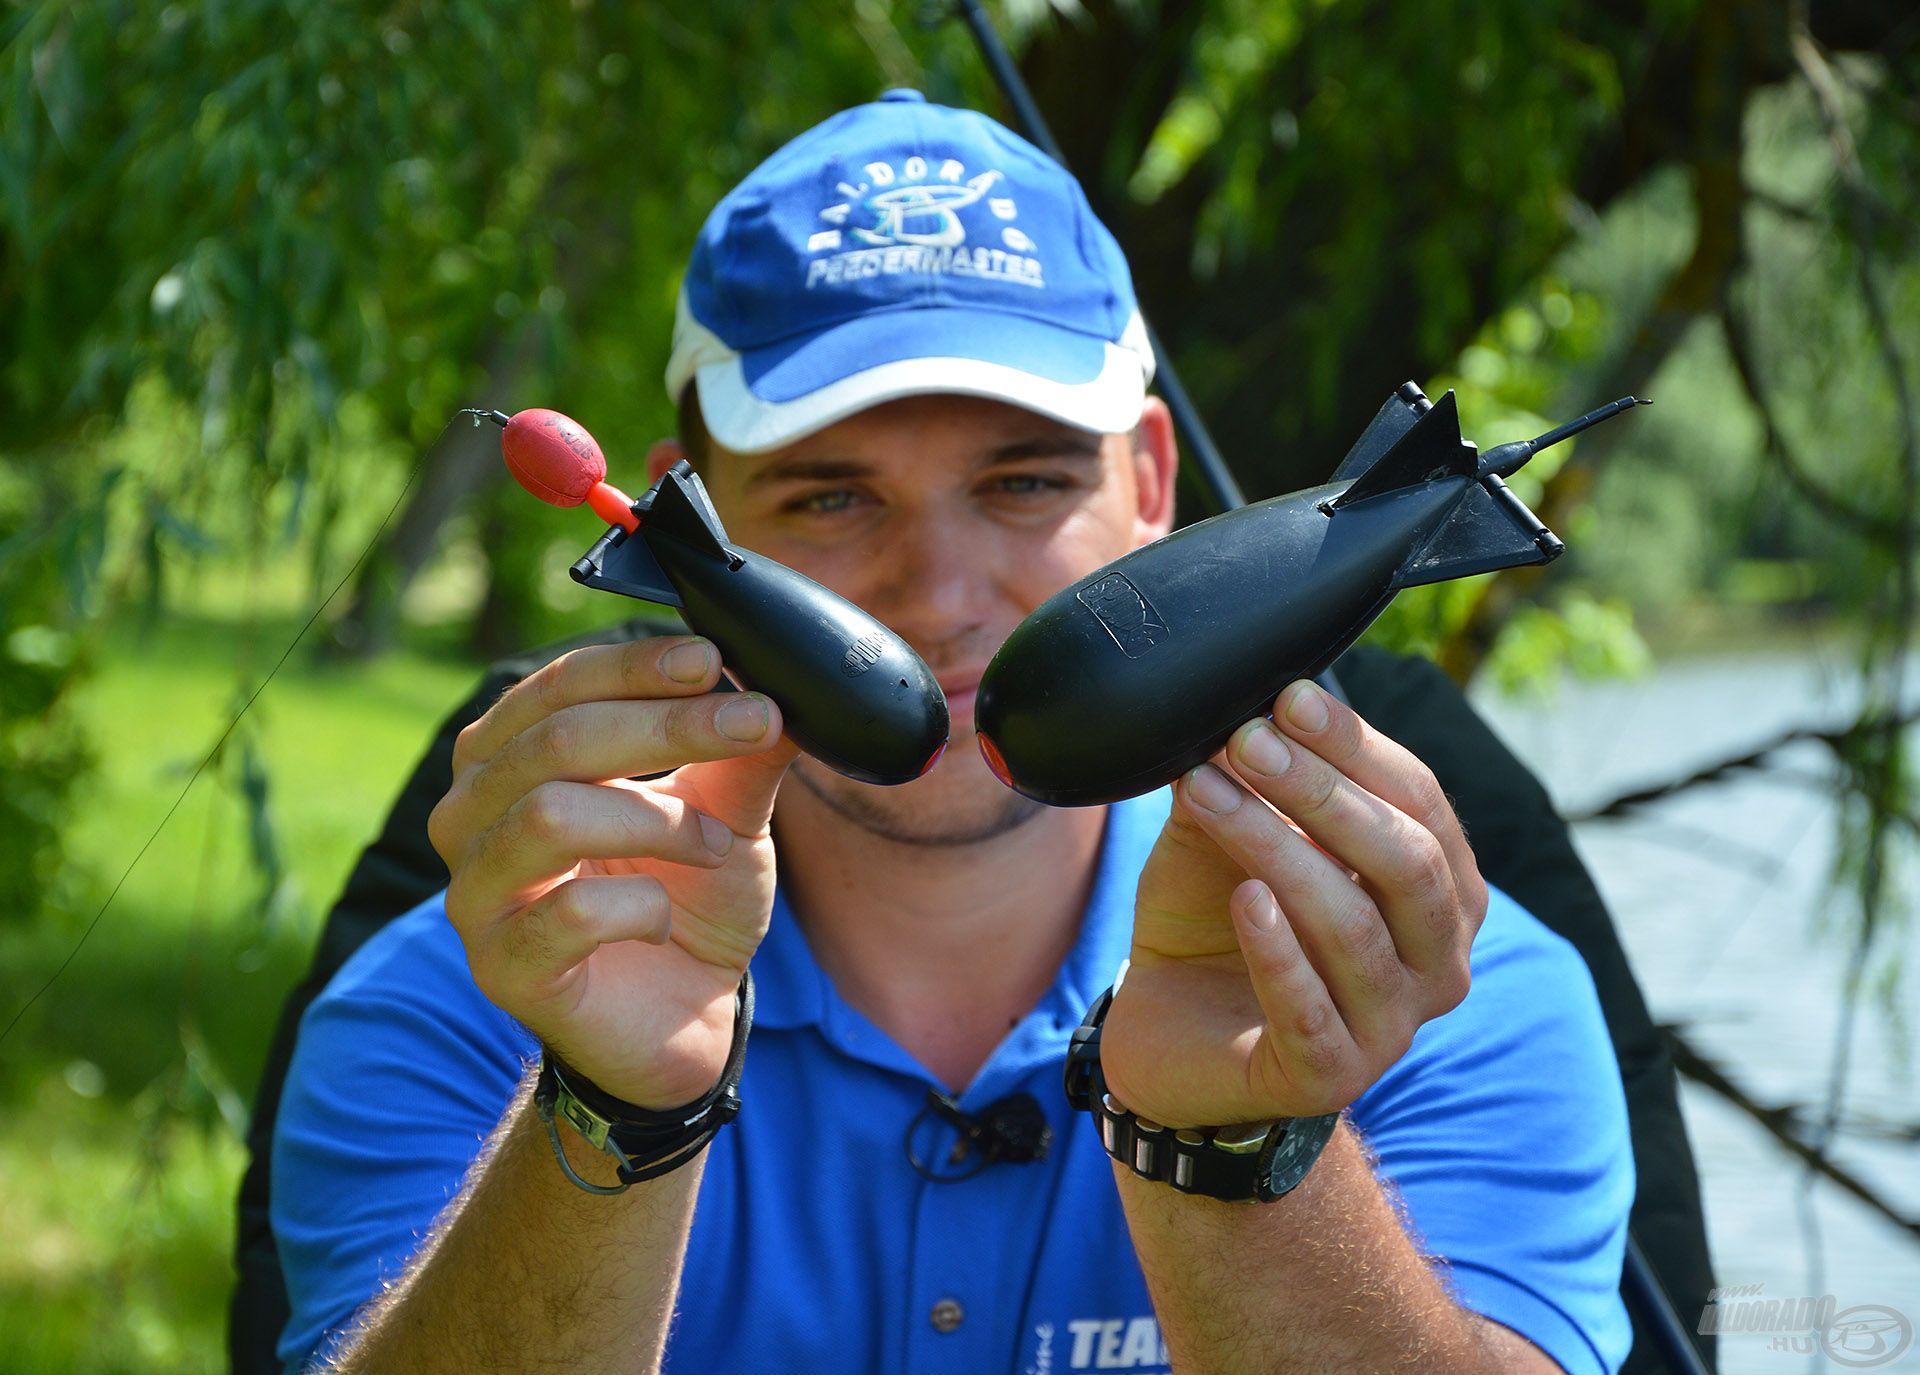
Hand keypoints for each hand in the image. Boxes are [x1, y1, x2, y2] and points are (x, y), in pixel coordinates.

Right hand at [427, 636, 796, 1108]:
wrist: (685, 1020)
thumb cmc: (688, 901)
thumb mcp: (725, 812)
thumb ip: (739, 752)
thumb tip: (776, 680)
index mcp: (508, 761)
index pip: (558, 688)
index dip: (634, 667)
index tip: (712, 659)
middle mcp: (470, 818)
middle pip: (555, 741)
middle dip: (667, 725)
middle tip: (755, 724)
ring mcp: (476, 896)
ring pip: (550, 816)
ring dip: (658, 820)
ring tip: (716, 843)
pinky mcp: (502, 969)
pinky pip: (570, 913)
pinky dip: (642, 906)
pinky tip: (666, 918)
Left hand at [1100, 679, 1485, 1127]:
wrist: (1167, 1030)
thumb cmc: (1217, 921)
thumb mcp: (1229, 836)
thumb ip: (1247, 780)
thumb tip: (1242, 707)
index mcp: (1440, 894)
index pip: (1422, 803)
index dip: (1357, 746)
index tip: (1287, 697)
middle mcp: (1437, 963)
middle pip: (1406, 862)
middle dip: (1323, 792)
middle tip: (1246, 741)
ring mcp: (1389, 1029)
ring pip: (1353, 928)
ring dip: (1276, 849)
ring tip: (1209, 794)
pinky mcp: (1327, 1077)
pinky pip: (1311, 1011)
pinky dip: (1278, 950)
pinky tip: (1244, 898)